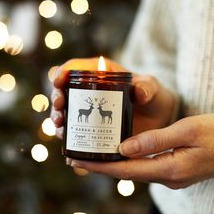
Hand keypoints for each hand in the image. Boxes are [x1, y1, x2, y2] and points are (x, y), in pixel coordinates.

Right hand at [50, 58, 174, 137]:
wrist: (156, 117)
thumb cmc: (153, 96)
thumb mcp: (151, 88)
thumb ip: (147, 87)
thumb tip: (139, 92)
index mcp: (101, 74)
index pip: (76, 68)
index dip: (63, 72)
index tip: (58, 81)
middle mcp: (91, 91)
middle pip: (66, 91)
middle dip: (57, 98)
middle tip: (59, 106)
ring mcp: (91, 110)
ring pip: (67, 112)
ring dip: (59, 119)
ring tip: (61, 127)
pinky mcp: (93, 127)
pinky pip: (76, 130)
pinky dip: (69, 137)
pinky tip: (67, 145)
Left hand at [68, 114, 213, 188]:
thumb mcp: (187, 131)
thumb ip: (155, 140)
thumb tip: (124, 148)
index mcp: (169, 169)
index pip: (126, 170)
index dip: (100, 166)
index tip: (78, 160)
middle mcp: (167, 176)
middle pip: (126, 172)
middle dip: (100, 166)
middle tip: (76, 157)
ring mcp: (170, 174)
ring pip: (133, 169)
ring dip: (112, 163)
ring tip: (91, 154)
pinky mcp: (172, 168)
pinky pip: (143, 165)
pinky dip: (127, 159)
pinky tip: (118, 152)